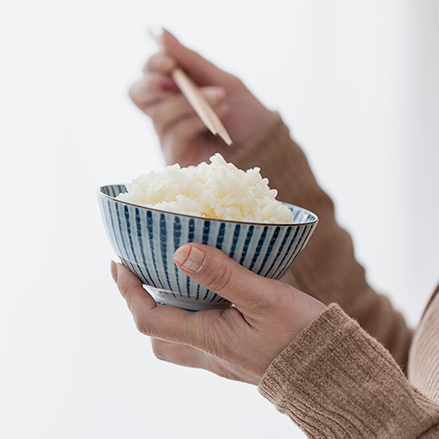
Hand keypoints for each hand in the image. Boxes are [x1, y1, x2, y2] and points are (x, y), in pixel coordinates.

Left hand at [111, 244, 325, 384]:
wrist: (331, 371)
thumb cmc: (300, 335)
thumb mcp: (263, 297)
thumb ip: (223, 275)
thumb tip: (181, 253)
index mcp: (209, 338)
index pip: (149, 319)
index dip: (128, 292)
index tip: (119, 264)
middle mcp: (209, 353)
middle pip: (157, 336)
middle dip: (141, 305)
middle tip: (141, 274)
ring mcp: (222, 357)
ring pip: (177, 339)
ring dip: (164, 312)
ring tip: (169, 281)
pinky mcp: (235, 355)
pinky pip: (199, 338)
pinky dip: (190, 316)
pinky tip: (206, 295)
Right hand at [129, 29, 273, 166]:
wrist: (261, 144)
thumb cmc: (242, 112)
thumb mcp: (220, 79)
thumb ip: (190, 59)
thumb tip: (161, 32)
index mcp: (173, 92)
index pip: (147, 74)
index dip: (152, 64)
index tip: (171, 61)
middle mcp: (166, 112)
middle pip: (136, 94)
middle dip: (153, 84)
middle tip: (175, 80)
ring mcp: (169, 136)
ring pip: (160, 113)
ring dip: (189, 102)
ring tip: (220, 97)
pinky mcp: (177, 155)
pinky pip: (177, 132)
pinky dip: (197, 120)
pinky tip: (219, 116)